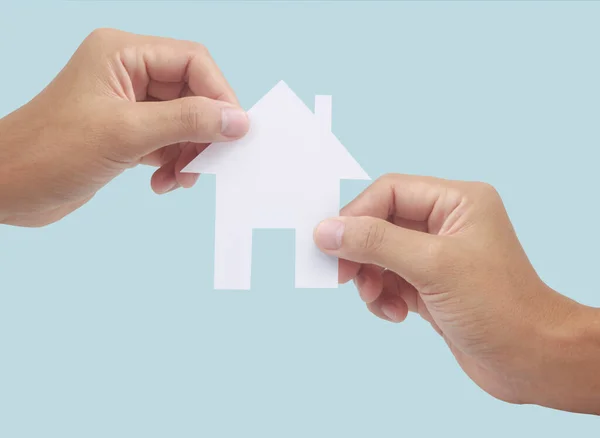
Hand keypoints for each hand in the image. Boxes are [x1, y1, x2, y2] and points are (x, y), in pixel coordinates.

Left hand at [0, 28, 248, 226]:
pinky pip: (169, 141)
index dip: (219, 95)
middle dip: (202, 132)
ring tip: (178, 180)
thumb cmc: (50, 152)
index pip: (193, 62)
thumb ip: (188, 122)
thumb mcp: (127, 134)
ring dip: (188, 154)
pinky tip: (161, 183)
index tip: (234, 132)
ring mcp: (128, 103)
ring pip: (184, 121)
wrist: (8, 188)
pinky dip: (173, 164)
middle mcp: (128, 72)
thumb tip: (238, 120)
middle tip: (205, 164)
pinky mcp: (127, 131)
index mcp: (123, 53)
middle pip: (193, 93)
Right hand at [314, 174, 599, 414]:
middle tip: (345, 276)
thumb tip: (327, 230)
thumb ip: (376, 243)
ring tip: (377, 301)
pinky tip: (398, 314)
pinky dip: (383, 297)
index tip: (331, 243)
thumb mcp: (432, 266)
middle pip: (381, 223)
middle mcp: (446, 223)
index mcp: (456, 201)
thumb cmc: (500, 307)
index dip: (357, 215)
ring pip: (381, 254)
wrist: (531, 362)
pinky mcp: (430, 285)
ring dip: (371, 279)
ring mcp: (437, 256)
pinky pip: (389, 281)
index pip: (390, 192)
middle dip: (362, 252)